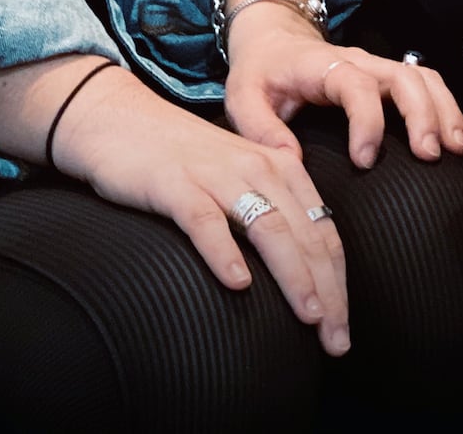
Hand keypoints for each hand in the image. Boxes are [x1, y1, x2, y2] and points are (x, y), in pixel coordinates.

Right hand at [53, 62, 352, 354]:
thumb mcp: (238, 178)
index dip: (338, 283)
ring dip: (294, 275)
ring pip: (268, 228)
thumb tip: (304, 273)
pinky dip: (225, 252)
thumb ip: (270, 210)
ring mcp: (216, 174)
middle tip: (336, 342)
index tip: (342, 330)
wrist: (120, 119)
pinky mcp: (174, 184)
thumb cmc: (182, 160)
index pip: (323, 231)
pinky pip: (205, 220)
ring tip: (309, 316)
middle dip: (327, 292)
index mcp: (279, 167)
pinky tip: (238, 283)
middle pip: (304, 235)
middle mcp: (256, 167)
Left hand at [222, 0, 462, 167]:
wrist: (273, 40)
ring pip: (424, 79)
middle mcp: (359, 62)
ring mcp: (379, 69)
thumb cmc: (261, 73)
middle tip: (431, 156)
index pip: (355, 84)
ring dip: (445, 113)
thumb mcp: (243, 96)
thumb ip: (260, 128)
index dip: (366, 120)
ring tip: (460, 152)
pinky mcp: (391, 80)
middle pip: (404, 77)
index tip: (365, 160)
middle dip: (423, 114)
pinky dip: (452, 113)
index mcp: (323, 66)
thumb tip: (291, 162)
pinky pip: (430, 88)